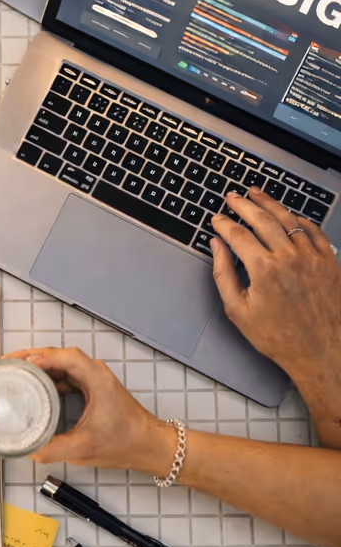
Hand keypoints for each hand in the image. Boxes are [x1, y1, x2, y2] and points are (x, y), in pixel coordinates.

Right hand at [6, 347, 174, 473]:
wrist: (150, 446)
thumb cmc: (128, 442)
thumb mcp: (84, 449)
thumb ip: (53, 449)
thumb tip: (29, 449)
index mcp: (96, 379)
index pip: (64, 357)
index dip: (40, 357)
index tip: (21, 363)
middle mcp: (96, 374)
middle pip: (60, 355)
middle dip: (33, 356)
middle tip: (10, 362)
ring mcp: (95, 379)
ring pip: (63, 364)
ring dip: (41, 366)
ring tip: (18, 371)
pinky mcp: (94, 388)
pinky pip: (68, 375)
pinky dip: (51, 377)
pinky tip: (38, 386)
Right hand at [211, 189, 340, 400]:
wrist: (322, 352)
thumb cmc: (280, 337)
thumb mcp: (238, 310)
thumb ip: (223, 274)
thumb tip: (216, 247)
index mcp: (264, 269)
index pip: (238, 234)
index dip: (223, 223)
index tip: (216, 219)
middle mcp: (289, 257)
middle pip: (262, 219)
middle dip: (244, 204)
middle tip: (233, 197)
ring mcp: (312, 257)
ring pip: (289, 219)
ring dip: (270, 203)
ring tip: (257, 194)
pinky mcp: (329, 261)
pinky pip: (313, 231)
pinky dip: (299, 219)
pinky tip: (290, 215)